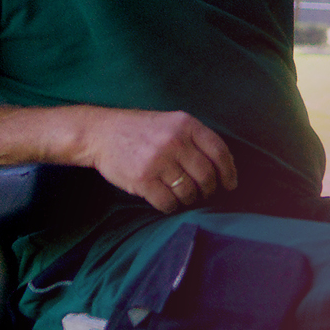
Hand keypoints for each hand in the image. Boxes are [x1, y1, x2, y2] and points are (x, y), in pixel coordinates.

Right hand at [85, 108, 236, 213]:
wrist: (100, 133)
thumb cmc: (139, 130)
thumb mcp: (169, 123)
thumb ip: (194, 139)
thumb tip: (224, 169)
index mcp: (184, 124)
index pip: (219, 151)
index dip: (229, 172)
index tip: (230, 185)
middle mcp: (174, 140)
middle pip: (207, 177)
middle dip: (207, 190)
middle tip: (201, 192)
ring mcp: (158, 160)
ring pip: (189, 193)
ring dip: (188, 199)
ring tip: (179, 193)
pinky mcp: (143, 179)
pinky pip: (169, 204)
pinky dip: (171, 206)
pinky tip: (165, 199)